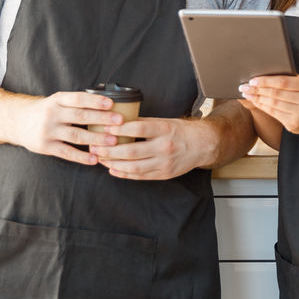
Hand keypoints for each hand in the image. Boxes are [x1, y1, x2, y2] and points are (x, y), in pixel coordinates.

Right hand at [12, 91, 119, 165]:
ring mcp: (48, 131)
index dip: (95, 101)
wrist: (17, 122)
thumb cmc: (45, 111)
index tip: (111, 104)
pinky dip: (81, 157)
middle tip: (120, 122)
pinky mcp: (45, 147)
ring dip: (96, 138)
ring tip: (113, 141)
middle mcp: (52, 114)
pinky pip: (66, 152)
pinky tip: (95, 159)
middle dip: (101, 119)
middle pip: (80, 116)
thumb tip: (107, 105)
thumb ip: (76, 103)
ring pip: (76, 135)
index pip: (78, 98)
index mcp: (57, 100)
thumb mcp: (57, 101)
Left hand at [92, 117, 215, 180]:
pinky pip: (140, 177)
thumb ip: (145, 123)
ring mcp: (164, 163)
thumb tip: (119, 122)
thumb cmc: (182, 131)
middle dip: (110, 151)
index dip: (120, 130)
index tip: (105, 129)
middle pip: (132, 151)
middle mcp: (165, 147)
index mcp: (165, 130)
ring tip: (101, 159)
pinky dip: (124, 174)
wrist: (203, 145)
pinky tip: (113, 170)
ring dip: (113, 164)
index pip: (139, 129)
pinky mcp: (164, 175)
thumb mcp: (165, 121)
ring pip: (134, 167)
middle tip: (95, 147)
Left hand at [239, 75, 298, 134]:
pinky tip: (255, 102)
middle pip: (277, 94)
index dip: (266, 81)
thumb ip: (288, 79)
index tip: (252, 80)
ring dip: (257, 98)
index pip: (284, 82)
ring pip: (273, 104)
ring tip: (247, 94)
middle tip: (243, 87)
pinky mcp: (295, 125)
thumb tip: (261, 76)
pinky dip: (262, 107)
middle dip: (257, 90)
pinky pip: (274, 114)